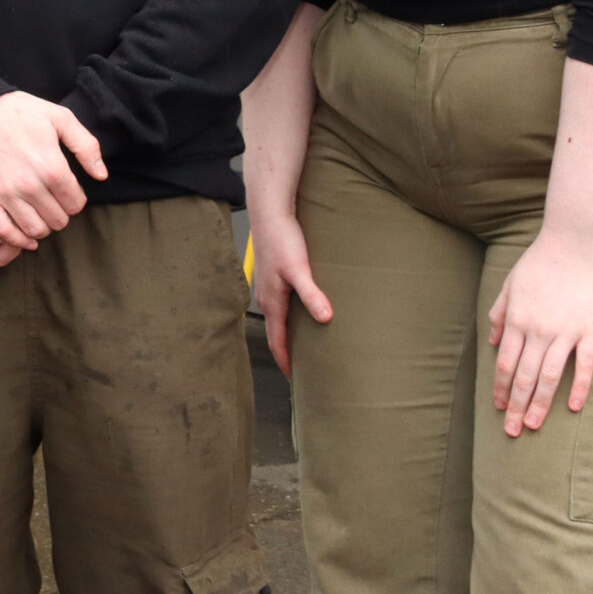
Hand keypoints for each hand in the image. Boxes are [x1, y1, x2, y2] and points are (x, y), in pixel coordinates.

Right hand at [0, 91, 106, 250]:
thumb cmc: (22, 112)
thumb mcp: (61, 118)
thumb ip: (86, 146)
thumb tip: (101, 176)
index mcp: (52, 167)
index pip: (76, 204)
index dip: (76, 200)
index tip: (68, 192)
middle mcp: (30, 185)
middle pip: (58, 220)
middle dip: (60, 213)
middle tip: (54, 201)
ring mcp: (6, 193)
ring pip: (35, 230)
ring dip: (42, 226)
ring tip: (40, 213)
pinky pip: (4, 231)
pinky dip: (17, 239)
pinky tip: (26, 236)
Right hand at [248, 207, 332, 376]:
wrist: (270, 212)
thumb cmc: (281, 238)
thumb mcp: (298, 269)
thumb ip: (311, 294)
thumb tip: (325, 317)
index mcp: (272, 301)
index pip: (277, 340)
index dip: (286, 362)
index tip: (296, 380)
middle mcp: (267, 297)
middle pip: (278, 332)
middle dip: (288, 352)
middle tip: (305, 369)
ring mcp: (269, 286)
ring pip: (280, 318)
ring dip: (290, 334)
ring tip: (307, 345)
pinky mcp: (276, 275)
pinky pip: (283, 304)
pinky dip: (292, 317)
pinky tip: (305, 311)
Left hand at [490, 227, 592, 435]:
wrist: (572, 246)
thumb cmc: (538, 264)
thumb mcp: (509, 286)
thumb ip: (499, 315)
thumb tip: (494, 344)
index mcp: (517, 321)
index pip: (506, 364)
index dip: (502, 388)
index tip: (498, 408)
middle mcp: (538, 331)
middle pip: (526, 376)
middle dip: (516, 405)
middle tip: (511, 431)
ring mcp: (565, 332)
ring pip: (550, 376)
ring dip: (541, 404)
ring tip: (533, 426)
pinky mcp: (589, 331)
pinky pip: (584, 364)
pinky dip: (579, 387)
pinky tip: (573, 407)